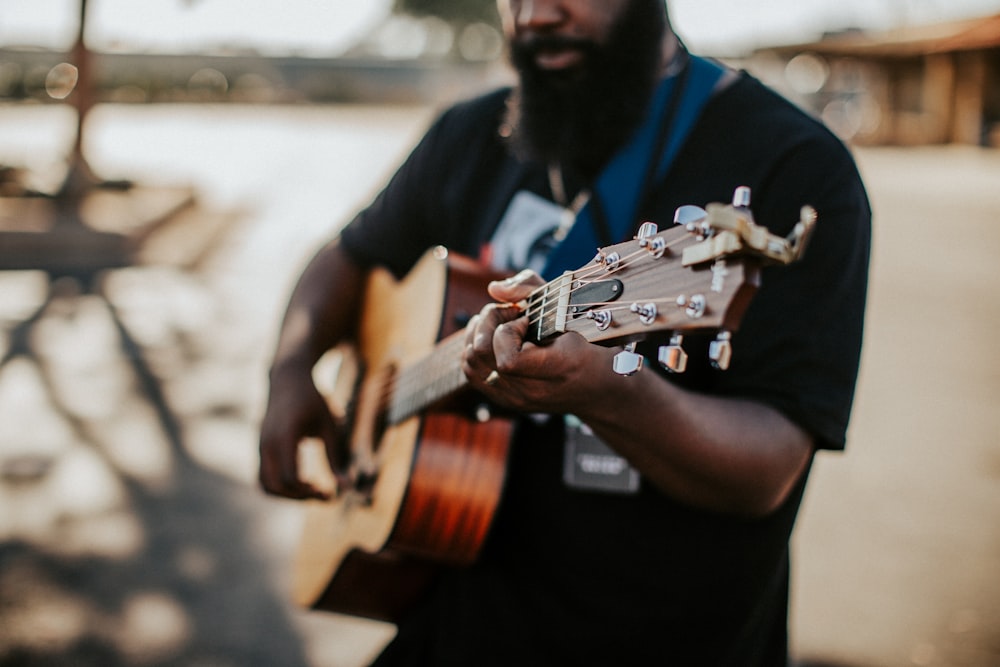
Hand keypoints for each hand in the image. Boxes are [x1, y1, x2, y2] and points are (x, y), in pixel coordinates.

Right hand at [258, 362, 347, 499]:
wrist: (287, 380)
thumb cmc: (313, 401)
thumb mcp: (330, 426)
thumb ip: (336, 457)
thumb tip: (346, 486)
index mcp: (285, 436)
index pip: (291, 477)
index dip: (310, 491)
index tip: (330, 493)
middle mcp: (267, 443)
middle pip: (276, 486)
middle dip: (300, 497)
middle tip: (324, 495)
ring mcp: (260, 447)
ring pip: (265, 485)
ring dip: (288, 496)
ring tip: (312, 491)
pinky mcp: (259, 449)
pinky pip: (263, 477)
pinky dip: (280, 487)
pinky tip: (302, 483)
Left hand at [462, 269, 612, 414]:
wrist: (596, 387)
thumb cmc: (586, 342)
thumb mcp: (569, 306)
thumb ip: (531, 288)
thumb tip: (494, 288)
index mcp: (556, 370)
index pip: (508, 361)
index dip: (508, 331)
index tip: (526, 320)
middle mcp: (531, 391)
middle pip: (481, 355)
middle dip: (489, 323)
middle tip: (510, 314)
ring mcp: (514, 399)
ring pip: (469, 363)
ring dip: (479, 334)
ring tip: (502, 324)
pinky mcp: (503, 400)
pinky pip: (471, 372)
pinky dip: (476, 348)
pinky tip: (495, 339)